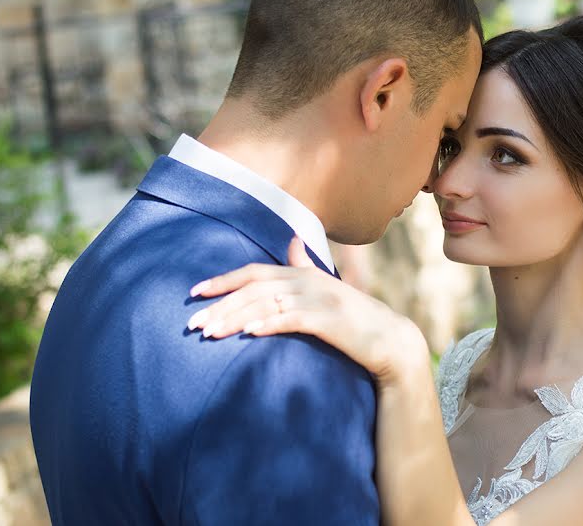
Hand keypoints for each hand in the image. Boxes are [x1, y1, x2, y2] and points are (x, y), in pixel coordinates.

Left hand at [187, 237, 429, 385]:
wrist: (390, 340)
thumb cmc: (353, 319)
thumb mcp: (327, 287)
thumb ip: (305, 265)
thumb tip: (292, 241)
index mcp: (303, 273)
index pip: (254, 272)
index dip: (223, 280)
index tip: (195, 293)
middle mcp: (307, 281)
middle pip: (254, 287)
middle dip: (219, 304)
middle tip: (192, 323)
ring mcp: (319, 298)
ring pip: (266, 304)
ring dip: (234, 318)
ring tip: (210, 334)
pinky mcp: (329, 320)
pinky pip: (292, 319)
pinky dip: (269, 324)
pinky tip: (249, 333)